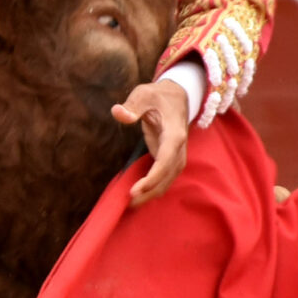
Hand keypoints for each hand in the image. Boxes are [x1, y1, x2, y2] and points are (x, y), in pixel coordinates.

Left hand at [112, 78, 189, 205]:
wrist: (178, 96)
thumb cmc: (158, 95)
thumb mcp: (144, 93)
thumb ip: (132, 105)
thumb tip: (118, 113)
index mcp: (174, 134)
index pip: (165, 161)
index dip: (152, 178)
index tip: (135, 190)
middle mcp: (179, 147)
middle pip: (168, 175)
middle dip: (150, 191)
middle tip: (129, 202)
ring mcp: (177, 154)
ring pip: (169, 179)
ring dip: (153, 193)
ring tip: (132, 204)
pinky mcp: (171, 157)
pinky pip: (165, 176)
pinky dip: (155, 187)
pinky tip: (140, 195)